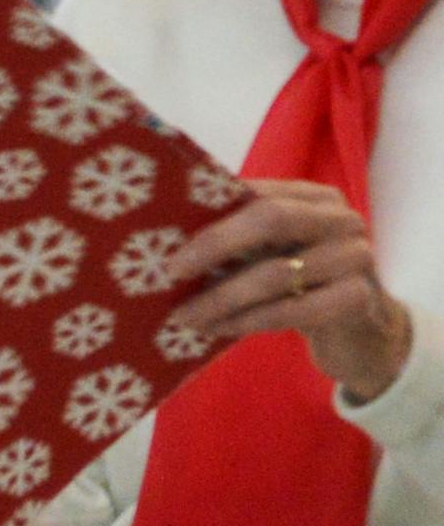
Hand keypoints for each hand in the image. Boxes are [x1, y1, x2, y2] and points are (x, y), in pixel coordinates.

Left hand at [159, 181, 412, 403]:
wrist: (358, 332)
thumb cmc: (300, 284)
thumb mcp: (270, 254)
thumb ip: (236, 238)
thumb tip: (166, 240)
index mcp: (313, 197)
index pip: (257, 193)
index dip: (210, 215)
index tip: (167, 240)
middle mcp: (341, 219)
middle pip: (272, 218)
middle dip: (214, 246)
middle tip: (171, 273)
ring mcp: (356, 256)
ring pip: (277, 273)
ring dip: (222, 297)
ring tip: (185, 315)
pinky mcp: (359, 297)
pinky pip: (294, 309)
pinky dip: (250, 320)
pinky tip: (220, 329)